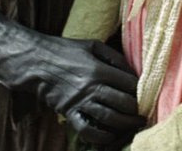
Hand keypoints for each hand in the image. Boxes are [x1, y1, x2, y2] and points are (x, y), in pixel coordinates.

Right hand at [0, 10, 145, 146]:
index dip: (141, 91)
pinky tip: (111, 136)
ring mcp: (79, 102)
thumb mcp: (92, 45)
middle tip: (144, 112)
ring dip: (125, 124)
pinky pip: (87, 130)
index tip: (145, 94)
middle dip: (137, 110)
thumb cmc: (64, 50)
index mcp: (98, 69)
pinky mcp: (68, 113)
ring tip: (135, 125)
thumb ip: (115, 56)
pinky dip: (101, 136)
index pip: (129, 84)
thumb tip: (133, 69)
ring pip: (109, 118)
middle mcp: (91, 87)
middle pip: (123, 103)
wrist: (35, 62)